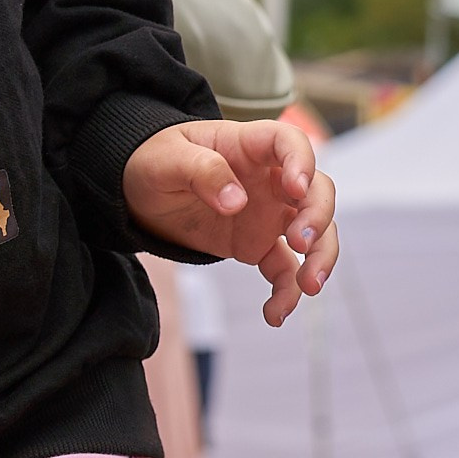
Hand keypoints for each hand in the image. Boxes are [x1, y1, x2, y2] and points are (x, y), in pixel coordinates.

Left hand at [122, 118, 336, 326]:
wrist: (137, 193)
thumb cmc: (153, 161)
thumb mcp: (166, 160)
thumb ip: (201, 172)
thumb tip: (236, 202)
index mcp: (248, 146)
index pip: (289, 142)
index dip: (301, 161)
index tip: (296, 188)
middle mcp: (268, 179)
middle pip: (316, 191)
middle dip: (319, 217)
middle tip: (301, 243)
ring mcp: (266, 213)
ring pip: (313, 232)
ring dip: (321, 258)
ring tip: (309, 286)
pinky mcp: (256, 245)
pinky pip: (283, 269)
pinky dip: (286, 292)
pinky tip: (274, 315)